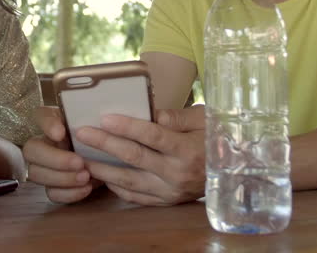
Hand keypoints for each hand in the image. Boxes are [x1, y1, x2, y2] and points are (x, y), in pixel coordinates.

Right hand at [22, 106, 96, 203]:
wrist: (106, 157)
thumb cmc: (98, 136)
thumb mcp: (96, 124)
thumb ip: (90, 120)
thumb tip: (91, 122)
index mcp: (52, 122)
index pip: (40, 116)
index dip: (47, 126)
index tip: (60, 133)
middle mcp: (42, 143)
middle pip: (31, 150)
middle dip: (55, 159)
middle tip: (79, 162)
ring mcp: (42, 166)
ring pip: (37, 174)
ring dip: (62, 178)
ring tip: (86, 177)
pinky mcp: (51, 186)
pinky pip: (51, 193)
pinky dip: (69, 193)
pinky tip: (86, 188)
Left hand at [74, 105, 204, 205]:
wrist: (234, 170)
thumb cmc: (217, 137)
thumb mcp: (204, 120)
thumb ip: (177, 117)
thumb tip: (151, 113)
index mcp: (187, 150)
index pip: (152, 136)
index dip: (127, 126)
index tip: (105, 118)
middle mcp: (177, 174)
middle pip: (135, 157)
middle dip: (105, 144)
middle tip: (82, 133)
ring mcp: (170, 191)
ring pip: (130, 181)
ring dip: (104, 170)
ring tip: (82, 158)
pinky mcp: (166, 201)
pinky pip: (136, 197)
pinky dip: (117, 187)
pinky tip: (103, 176)